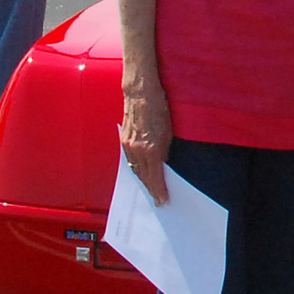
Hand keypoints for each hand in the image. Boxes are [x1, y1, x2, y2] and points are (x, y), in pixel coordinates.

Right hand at [121, 84, 172, 203]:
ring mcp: (128, 145)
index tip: (163, 200)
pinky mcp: (123, 139)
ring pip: (135, 169)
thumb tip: (163, 163)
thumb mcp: (169, 132)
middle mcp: (136, 149)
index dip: (159, 190)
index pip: (155, 176)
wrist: (140, 92)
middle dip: (151, 189)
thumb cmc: (159, 108)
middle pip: (143, 176)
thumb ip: (165, 150)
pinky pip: (129, 160)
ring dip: (143, 180)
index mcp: (150, 149)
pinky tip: (141, 172)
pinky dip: (136, 168)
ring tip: (151, 189)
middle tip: (158, 200)